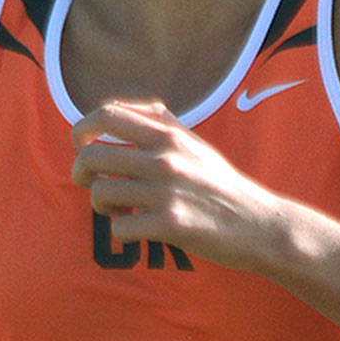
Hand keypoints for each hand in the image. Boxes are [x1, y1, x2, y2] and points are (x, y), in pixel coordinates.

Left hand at [70, 100, 284, 271]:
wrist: (259, 225)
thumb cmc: (222, 184)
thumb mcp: (196, 143)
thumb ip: (162, 123)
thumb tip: (126, 108)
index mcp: (169, 135)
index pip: (107, 114)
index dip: (82, 128)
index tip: (82, 144)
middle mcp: (165, 158)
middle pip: (92, 156)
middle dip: (80, 172)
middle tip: (89, 183)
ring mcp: (166, 191)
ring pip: (100, 193)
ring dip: (101, 206)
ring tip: (119, 209)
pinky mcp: (170, 224)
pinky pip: (119, 228)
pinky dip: (121, 232)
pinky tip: (138, 229)